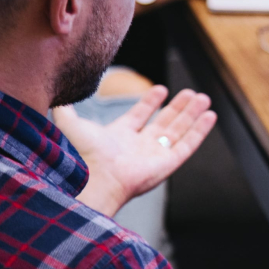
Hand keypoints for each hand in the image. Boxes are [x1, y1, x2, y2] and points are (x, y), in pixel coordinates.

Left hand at [55, 86, 216, 215]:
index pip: (139, 117)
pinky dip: (200, 130)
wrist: (93, 178)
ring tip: (203, 98)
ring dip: (192, 114)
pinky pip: (188, 145)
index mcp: (118, 138)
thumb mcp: (72, 124)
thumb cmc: (81, 155)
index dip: (150, 103)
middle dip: (178, 108)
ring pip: (179, 131)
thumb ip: (66, 109)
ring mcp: (154, 156)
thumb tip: (58, 94)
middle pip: (164, 123)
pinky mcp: (168, 164)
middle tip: (190, 93)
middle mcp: (138, 147)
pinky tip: (210, 115)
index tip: (161, 89)